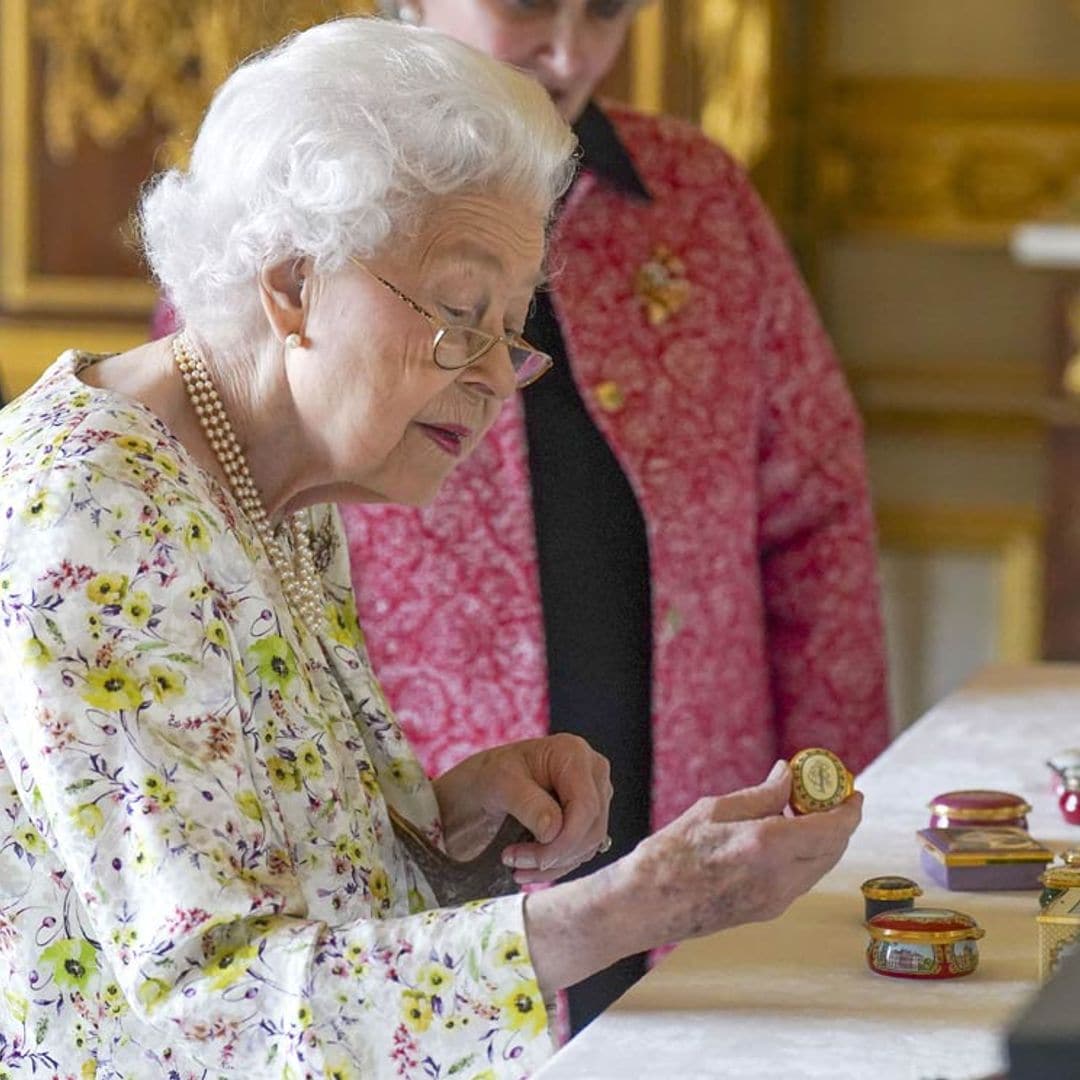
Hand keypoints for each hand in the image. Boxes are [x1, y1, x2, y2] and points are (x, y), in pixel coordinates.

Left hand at [432, 734, 612, 883]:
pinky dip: (556, 865)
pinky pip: (583, 850)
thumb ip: (527, 803)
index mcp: (573, 753)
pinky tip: (528, 866)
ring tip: (514, 863)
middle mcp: (592, 771)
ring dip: (553, 864)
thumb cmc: (489, 775)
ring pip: (589, 845)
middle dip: (554, 854)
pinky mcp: (589, 817)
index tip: (530, 858)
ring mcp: (595, 794)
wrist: (481, 785)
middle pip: (591, 828)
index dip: (565, 839)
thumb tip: (553, 831)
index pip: (585, 806)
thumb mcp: (499, 783)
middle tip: (513, 860)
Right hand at [623, 759, 861, 946]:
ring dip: (823, 840)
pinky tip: (783, 837)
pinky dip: (805, 856)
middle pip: (832, 849)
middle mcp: (780, 877)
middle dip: (839, 822)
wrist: (648, 904)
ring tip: (802, 813)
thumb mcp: (716, 810)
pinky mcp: (766, 912)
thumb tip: (788, 776)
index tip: (853, 791)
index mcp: (768, 845)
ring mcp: (776, 900)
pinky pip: (800, 879)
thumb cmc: (672, 852)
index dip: (849, 809)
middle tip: (829, 797)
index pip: (832, 828)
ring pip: (819, 866)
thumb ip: (761, 795)